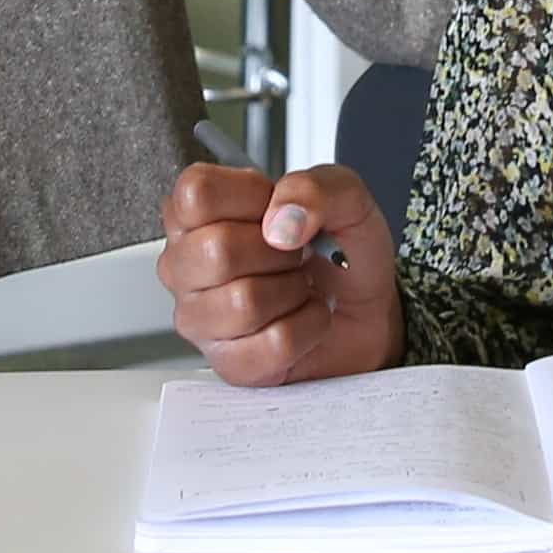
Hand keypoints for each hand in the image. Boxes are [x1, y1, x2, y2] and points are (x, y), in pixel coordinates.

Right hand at [159, 162, 398, 384]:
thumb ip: (314, 188)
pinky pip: (274, 343)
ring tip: (298, 287)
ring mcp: (199, 319)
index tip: (276, 209)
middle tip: (294, 255)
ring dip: (294, 291)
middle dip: (279, 252)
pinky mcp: (228, 363)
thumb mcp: (344, 197)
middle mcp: (185, 265)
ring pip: (244, 302)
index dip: (251, 198)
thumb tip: (280, 221)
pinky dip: (309, 326)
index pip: (197, 193)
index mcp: (197, 214)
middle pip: (217, 250)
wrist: (367, 310)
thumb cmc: (338, 253)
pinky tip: (303, 316)